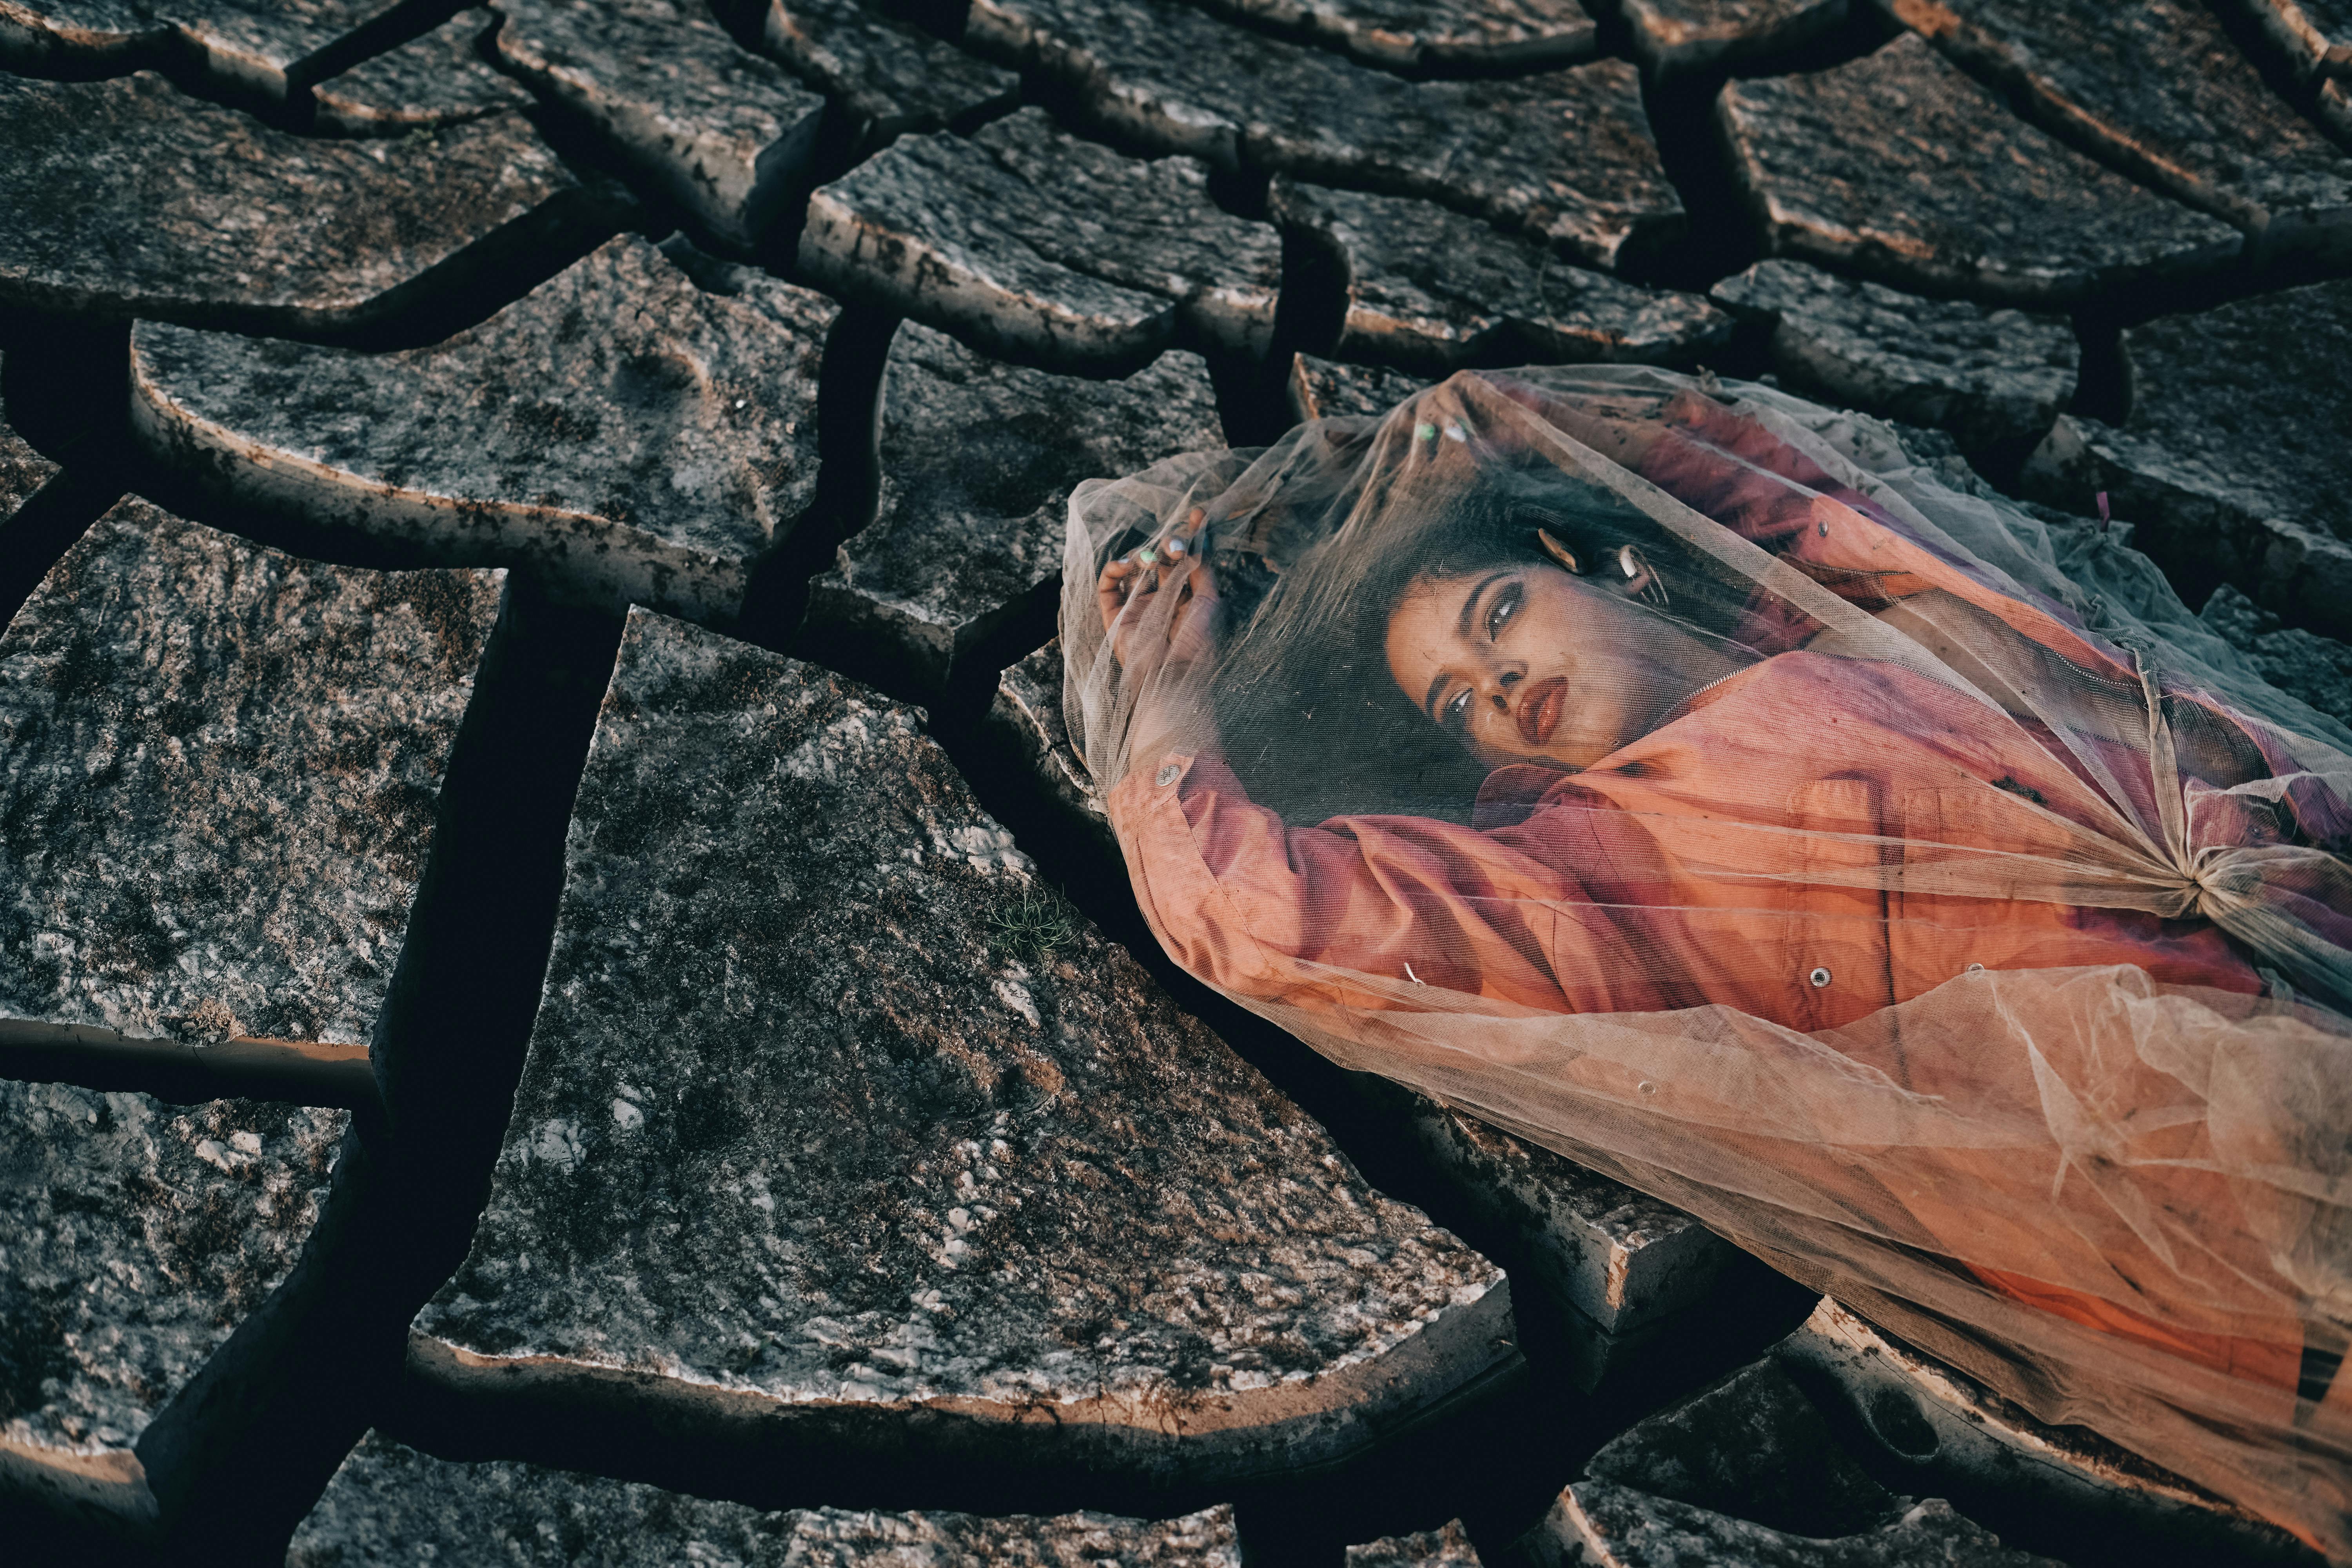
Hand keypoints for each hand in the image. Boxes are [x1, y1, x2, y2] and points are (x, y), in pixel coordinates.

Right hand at [1097, 506, 1219, 685]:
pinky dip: (1112, 569)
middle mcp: (1161, 598)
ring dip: (1141, 555)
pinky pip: (1107, 585)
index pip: (1186, 559)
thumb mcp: (1209, 598)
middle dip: (1167, 546)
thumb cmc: (1197, 641)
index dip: (1191, 535)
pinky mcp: (1115, 615)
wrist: (1172, 674)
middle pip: (1161, 559)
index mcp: (1186, 596)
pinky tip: (1124, 566)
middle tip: (1172, 547)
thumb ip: (1203, 566)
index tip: (1198, 514)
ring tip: (1149, 560)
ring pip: (1134, 567)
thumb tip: (1201, 534)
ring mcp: (1137, 606)